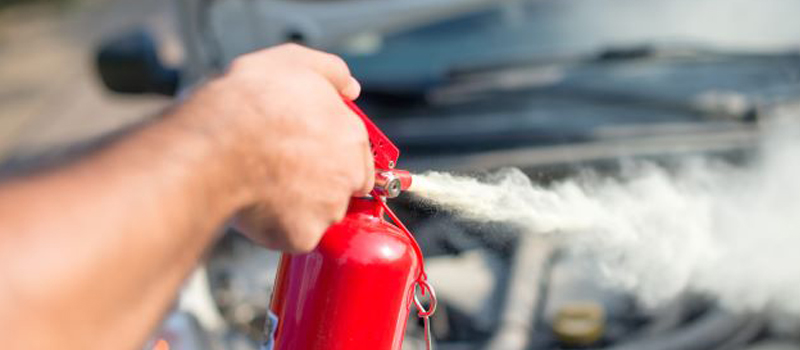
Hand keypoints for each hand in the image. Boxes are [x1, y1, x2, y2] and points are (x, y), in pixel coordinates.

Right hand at [181, 44, 373, 251]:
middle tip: (283, 170)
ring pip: (318, 214)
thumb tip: (350, 87)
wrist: (214, 145)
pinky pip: (293, 236)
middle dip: (319, 182)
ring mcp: (327, 208)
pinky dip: (277, 227)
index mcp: (350, 134)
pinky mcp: (303, 235)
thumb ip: (331, 72)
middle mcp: (348, 174)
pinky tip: (256, 205)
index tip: (306, 152)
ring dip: (297, 205)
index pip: (357, 154)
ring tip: (263, 183)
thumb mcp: (293, 62)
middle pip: (343, 187)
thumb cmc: (249, 103)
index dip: (330, 153)